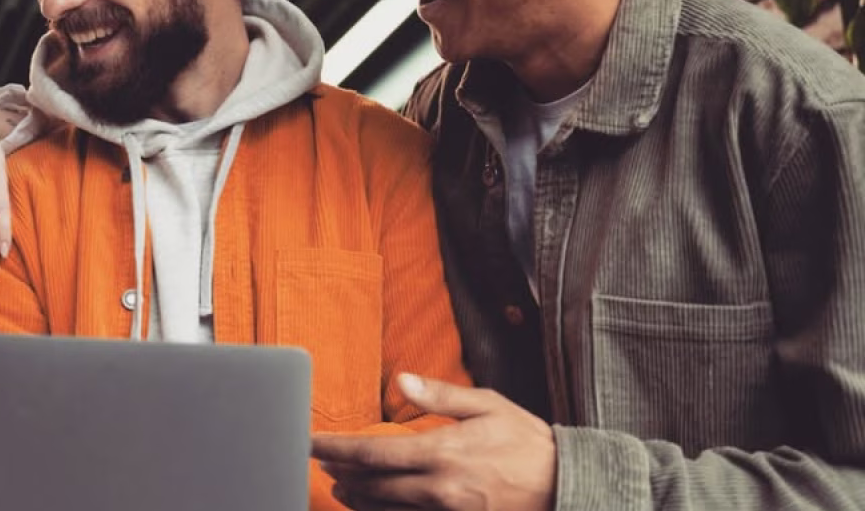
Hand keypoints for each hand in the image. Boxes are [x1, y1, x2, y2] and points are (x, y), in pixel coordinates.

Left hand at [312, 374, 555, 510]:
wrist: (566, 485)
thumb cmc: (526, 441)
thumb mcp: (488, 405)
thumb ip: (441, 396)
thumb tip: (401, 381)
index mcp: (442, 451)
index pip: (374, 452)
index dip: (337, 449)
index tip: (313, 443)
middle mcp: (439, 488)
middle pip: (373, 485)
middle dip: (343, 475)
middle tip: (324, 465)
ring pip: (387, 510)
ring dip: (359, 499)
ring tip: (341, 489)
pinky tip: (376, 507)